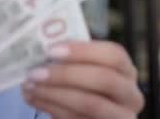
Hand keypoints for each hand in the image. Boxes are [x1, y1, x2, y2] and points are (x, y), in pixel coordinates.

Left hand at [22, 41, 143, 118]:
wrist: (86, 116)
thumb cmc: (83, 86)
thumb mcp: (81, 70)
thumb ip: (69, 59)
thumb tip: (39, 46)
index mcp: (126, 70)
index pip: (114, 54)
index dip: (84, 51)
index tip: (51, 50)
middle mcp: (131, 94)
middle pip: (104, 79)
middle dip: (66, 74)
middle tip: (35, 72)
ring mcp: (122, 116)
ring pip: (91, 103)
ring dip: (54, 94)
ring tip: (29, 87)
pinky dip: (52, 108)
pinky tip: (34, 99)